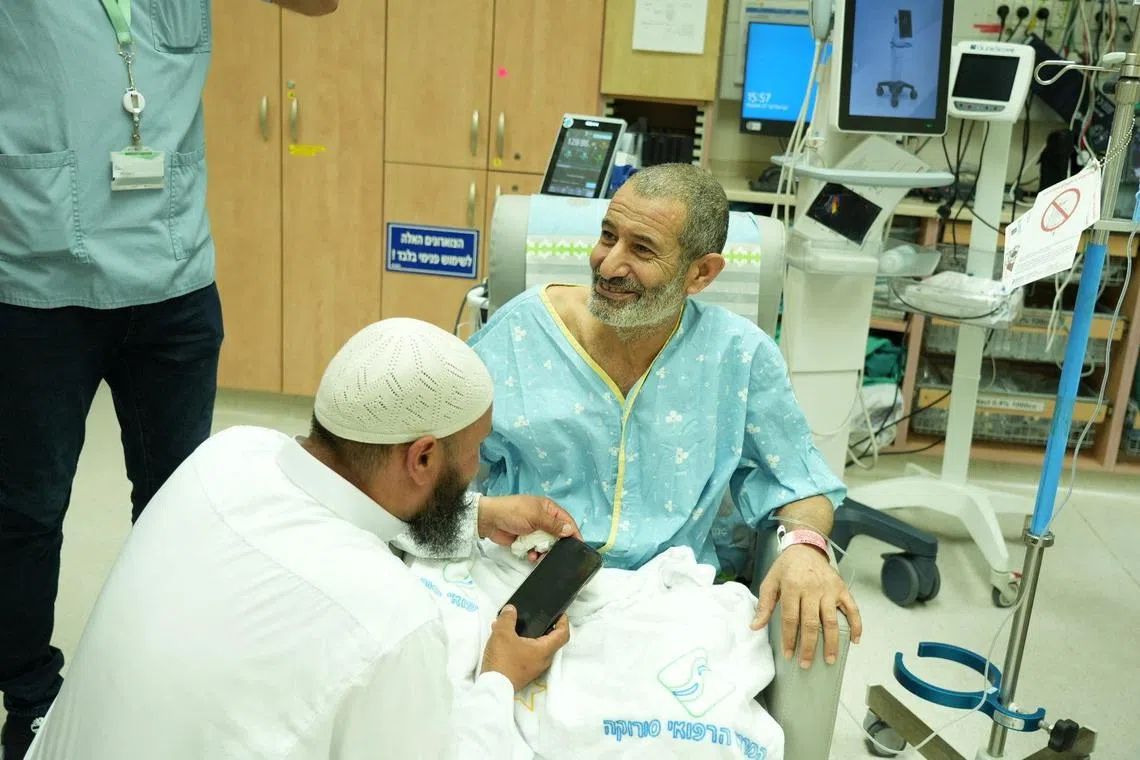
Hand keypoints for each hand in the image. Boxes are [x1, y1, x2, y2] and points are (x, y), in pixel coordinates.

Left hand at [476, 495, 582, 559]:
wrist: (489, 520)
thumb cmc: (512, 512)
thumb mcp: (535, 516)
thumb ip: (553, 525)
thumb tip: (570, 530)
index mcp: (548, 509)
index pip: (567, 521)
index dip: (573, 533)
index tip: (579, 546)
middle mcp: (544, 520)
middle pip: (558, 535)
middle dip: (558, 545)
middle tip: (557, 555)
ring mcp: (535, 531)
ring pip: (547, 545)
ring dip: (545, 551)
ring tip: (539, 555)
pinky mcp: (526, 541)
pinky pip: (536, 550)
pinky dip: (534, 554)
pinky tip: (530, 556)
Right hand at [481, 606, 570, 690]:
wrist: (493, 687)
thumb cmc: (503, 660)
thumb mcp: (502, 633)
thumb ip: (507, 618)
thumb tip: (511, 609)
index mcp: (544, 650)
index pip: (563, 634)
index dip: (564, 621)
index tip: (559, 613)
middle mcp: (543, 660)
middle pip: (550, 640)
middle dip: (543, 626)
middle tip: (534, 616)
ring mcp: (534, 668)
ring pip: (536, 647)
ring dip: (527, 635)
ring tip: (512, 625)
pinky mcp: (524, 672)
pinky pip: (527, 654)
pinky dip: (519, 644)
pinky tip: (504, 638)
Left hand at [751, 544, 862, 668]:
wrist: (805, 548)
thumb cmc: (786, 568)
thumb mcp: (770, 582)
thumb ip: (764, 605)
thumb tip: (755, 627)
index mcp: (792, 587)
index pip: (791, 619)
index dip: (790, 639)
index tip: (789, 655)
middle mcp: (812, 589)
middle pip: (811, 623)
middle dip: (809, 647)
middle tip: (806, 664)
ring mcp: (829, 589)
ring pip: (831, 620)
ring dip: (832, 642)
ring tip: (830, 659)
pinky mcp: (842, 588)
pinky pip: (852, 608)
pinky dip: (856, 625)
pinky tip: (855, 640)